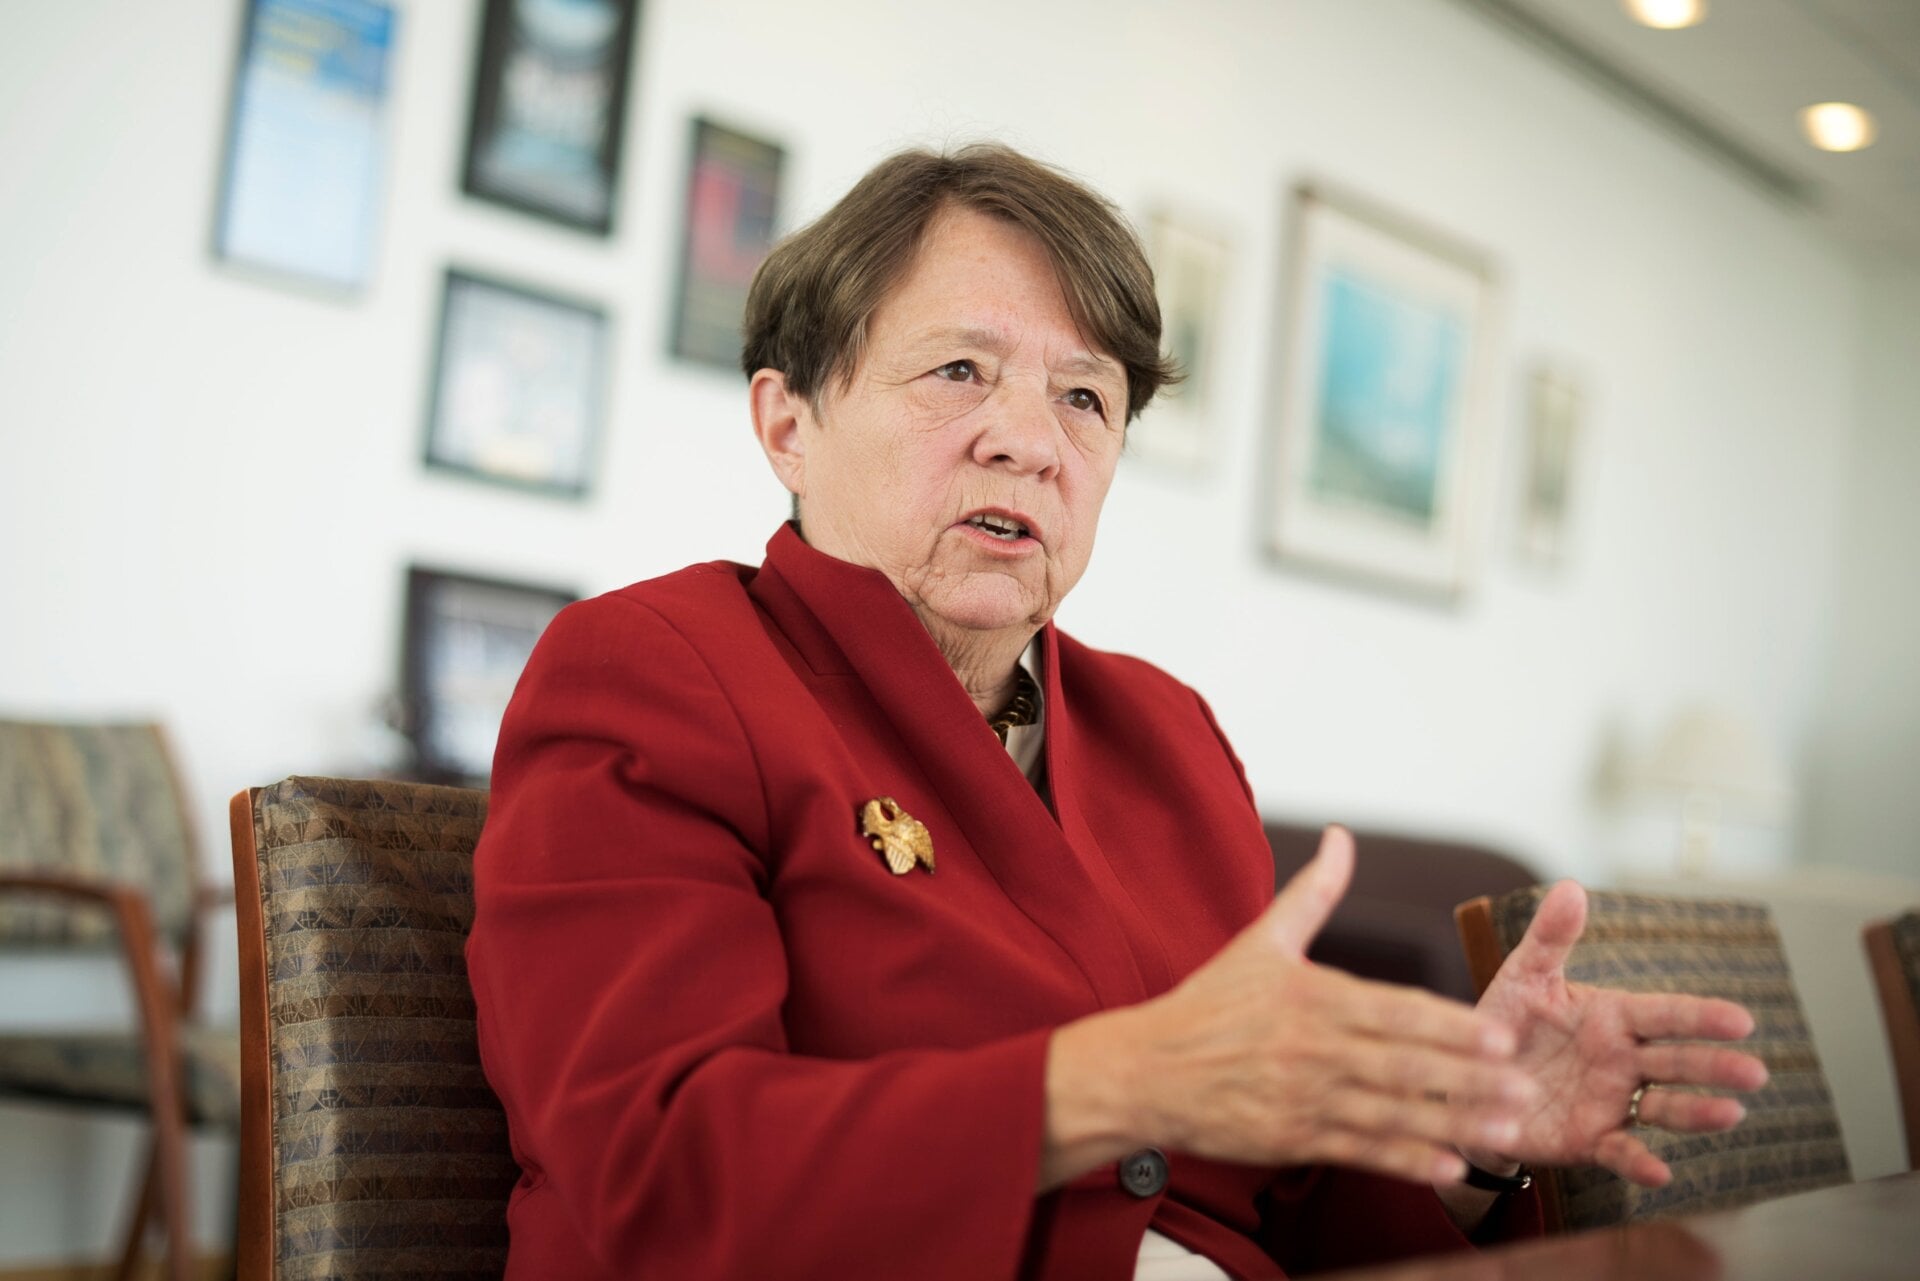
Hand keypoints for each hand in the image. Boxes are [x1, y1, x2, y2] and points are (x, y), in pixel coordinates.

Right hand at [1042, 827, 1536, 1190]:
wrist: (1146, 1068)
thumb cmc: (1207, 1004)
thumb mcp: (1260, 941)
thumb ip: (1313, 893)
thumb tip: (1342, 836)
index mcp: (1313, 996)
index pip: (1396, 1011)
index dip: (1452, 1027)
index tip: (1502, 1037)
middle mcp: (1313, 1048)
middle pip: (1405, 1066)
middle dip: (1471, 1081)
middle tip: (1527, 1091)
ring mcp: (1304, 1097)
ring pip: (1391, 1112)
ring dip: (1452, 1125)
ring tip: (1506, 1135)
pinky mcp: (1292, 1137)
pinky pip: (1360, 1150)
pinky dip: (1404, 1160)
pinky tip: (1447, 1167)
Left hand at [1466, 880, 1769, 1187]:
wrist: (1470, 1080)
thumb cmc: (1505, 1023)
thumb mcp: (1523, 977)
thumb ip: (1550, 938)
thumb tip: (1571, 886)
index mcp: (1612, 1018)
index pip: (1665, 1015)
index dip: (1701, 1017)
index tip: (1742, 1020)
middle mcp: (1623, 1061)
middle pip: (1677, 1062)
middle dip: (1715, 1067)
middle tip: (1756, 1072)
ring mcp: (1612, 1102)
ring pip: (1664, 1108)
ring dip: (1697, 1112)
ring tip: (1731, 1114)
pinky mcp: (1589, 1140)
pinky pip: (1620, 1152)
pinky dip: (1640, 1164)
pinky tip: (1660, 1173)